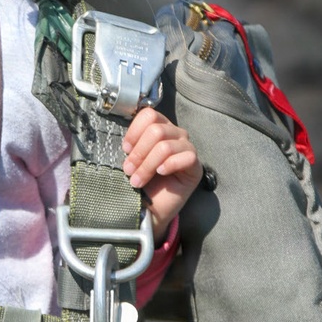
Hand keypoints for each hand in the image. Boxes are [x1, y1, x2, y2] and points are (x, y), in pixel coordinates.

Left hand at [122, 108, 202, 242]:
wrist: (150, 207)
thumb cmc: (142, 181)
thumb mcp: (132, 159)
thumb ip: (132, 145)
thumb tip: (126, 143)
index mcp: (159, 127)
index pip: (149, 115)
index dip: (134, 131)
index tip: (125, 149)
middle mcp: (175, 134)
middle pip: (156, 131)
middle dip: (139, 153)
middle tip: (128, 170)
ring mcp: (187, 148)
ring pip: (165, 146)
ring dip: (147, 165)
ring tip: (137, 180)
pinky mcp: (196, 166)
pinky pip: (186, 157)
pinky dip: (169, 165)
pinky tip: (160, 173)